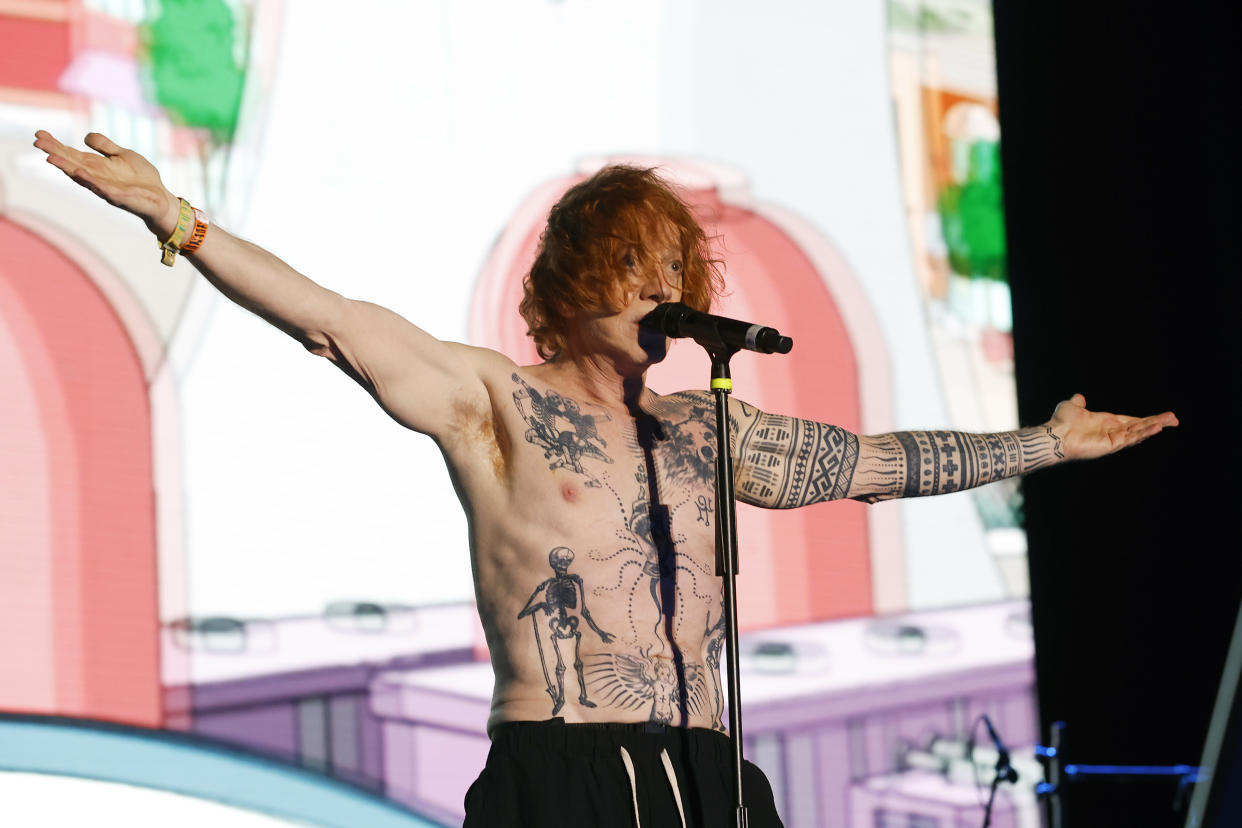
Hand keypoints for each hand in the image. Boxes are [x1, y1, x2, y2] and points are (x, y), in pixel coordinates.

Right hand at [33, 131, 178, 236]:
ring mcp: (106, 187)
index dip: (56, 145)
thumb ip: (105, 146)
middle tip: (37, 141)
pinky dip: (90, 181)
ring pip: (82, 176)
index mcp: (97, 166)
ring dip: (66, 168)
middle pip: (71, 163)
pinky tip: (79, 173)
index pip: (72, 154)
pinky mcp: (118, 196)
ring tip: (50, 158)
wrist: (161, 199)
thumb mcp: (124, 155)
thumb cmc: (142, 178)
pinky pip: (102, 188)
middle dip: (55, 153)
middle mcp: (97, 177)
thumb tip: (84, 136)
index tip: (39, 133)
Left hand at [1049, 393, 1177, 460]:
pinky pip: (1131, 438)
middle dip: (1157, 422)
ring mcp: (1113, 439)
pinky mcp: (1111, 444)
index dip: (1147, 419)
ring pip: (1139, 432)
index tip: (1162, 418)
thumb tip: (1079, 397)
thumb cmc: (1061, 422)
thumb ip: (1078, 402)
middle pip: (1140, 426)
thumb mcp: (1072, 406)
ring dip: (1155, 426)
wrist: (1054, 435)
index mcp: (1107, 422)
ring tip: (1171, 421)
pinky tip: (1156, 428)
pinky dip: (1144, 432)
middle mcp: (1112, 431)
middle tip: (1175, 419)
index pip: (1132, 421)